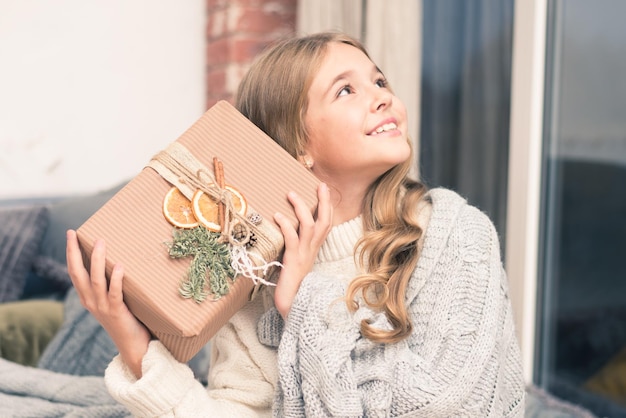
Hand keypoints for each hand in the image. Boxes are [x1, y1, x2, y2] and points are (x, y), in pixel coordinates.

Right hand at [66, 229, 150, 377]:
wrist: (132, 346)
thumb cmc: (126, 319)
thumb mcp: (112, 301)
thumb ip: (110, 285)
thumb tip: (118, 258)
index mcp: (87, 298)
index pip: (74, 272)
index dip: (71, 253)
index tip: (71, 234)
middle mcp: (90, 301)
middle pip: (78, 273)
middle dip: (75, 252)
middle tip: (75, 233)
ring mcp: (102, 307)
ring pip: (96, 280)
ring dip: (98, 260)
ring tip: (101, 242)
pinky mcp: (116, 312)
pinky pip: (115, 293)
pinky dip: (117, 279)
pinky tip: (120, 266)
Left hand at [273, 182, 331, 318]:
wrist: (291, 305)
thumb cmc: (289, 284)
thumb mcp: (293, 260)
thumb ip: (292, 245)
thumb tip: (281, 227)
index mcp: (314, 249)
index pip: (326, 224)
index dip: (327, 207)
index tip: (324, 189)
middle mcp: (312, 250)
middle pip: (325, 221)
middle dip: (324, 202)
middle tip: (320, 184)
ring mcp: (304, 255)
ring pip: (309, 226)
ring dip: (301, 208)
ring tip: (291, 193)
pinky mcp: (293, 261)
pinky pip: (292, 239)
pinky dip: (286, 225)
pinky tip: (278, 215)